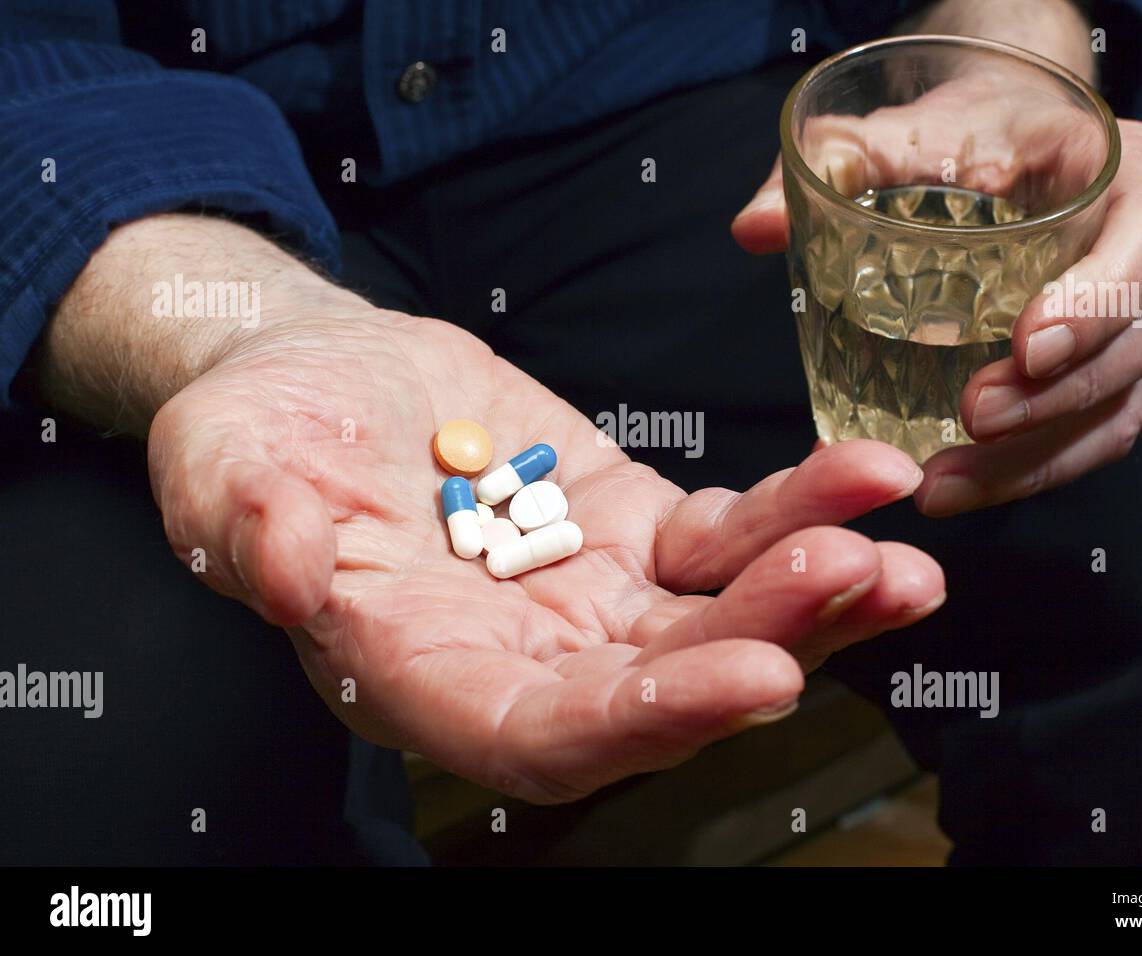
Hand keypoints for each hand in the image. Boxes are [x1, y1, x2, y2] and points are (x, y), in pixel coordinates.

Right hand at [147, 308, 945, 801]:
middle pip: (663, 685)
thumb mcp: (221, 469)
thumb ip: (254, 529)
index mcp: (425, 677)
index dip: (650, 720)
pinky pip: (729, 534)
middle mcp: (527, 659)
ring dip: (814, 589)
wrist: (319, 378)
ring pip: (718, 615)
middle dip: (767, 641)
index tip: (754, 678)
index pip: (546, 736)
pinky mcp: (633, 525)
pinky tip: (869, 482)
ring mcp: (593, 595)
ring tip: (900, 547)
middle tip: (857, 579)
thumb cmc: (254, 436)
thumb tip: (296, 581)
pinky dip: (798, 511)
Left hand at [733, 81, 1141, 514]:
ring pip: (1116, 409)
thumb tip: (754, 227)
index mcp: (1133, 179)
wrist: (1005, 150)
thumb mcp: (914, 126)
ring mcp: (1138, 327)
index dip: (1100, 303)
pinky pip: (1087, 440)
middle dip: (1058, 396)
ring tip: (943, 482)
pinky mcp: (1104, 378)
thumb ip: (841, 159)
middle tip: (972, 418)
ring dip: (1034, 457)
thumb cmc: (968, 134)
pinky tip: (955, 489)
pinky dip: (1025, 474)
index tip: (1027, 345)